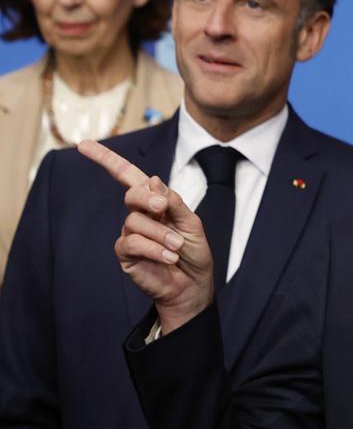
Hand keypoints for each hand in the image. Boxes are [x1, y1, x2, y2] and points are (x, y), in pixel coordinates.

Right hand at [78, 139, 214, 333]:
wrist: (193, 284)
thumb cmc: (193, 252)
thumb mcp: (191, 223)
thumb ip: (173, 202)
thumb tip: (152, 179)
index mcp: (155, 202)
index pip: (127, 176)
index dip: (106, 159)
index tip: (82, 144)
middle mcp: (139, 215)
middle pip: (131, 194)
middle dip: (147, 198)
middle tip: (164, 209)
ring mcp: (130, 234)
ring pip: (135, 222)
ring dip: (161, 234)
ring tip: (176, 248)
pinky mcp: (125, 254)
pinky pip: (131, 243)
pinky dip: (153, 248)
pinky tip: (168, 257)